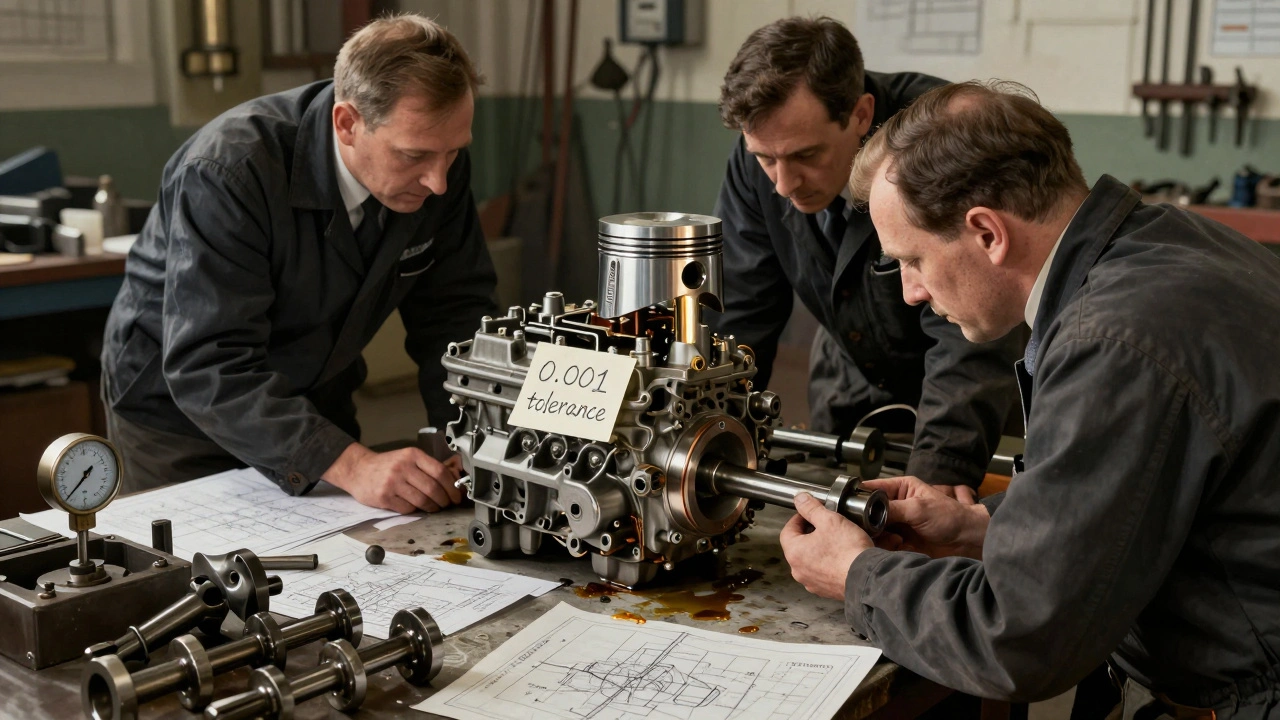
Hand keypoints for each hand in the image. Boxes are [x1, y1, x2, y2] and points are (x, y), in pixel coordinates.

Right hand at [323, 443, 461, 513]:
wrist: (358, 469)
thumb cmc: (387, 465)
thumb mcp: (407, 458)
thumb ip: (427, 467)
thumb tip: (452, 483)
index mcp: (412, 455)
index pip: (440, 472)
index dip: (452, 486)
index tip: (457, 495)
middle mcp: (403, 467)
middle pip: (433, 488)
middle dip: (444, 500)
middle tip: (446, 504)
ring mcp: (392, 482)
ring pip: (422, 500)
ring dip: (432, 507)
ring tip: (434, 507)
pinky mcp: (384, 497)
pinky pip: (408, 508)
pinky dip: (415, 510)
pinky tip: (414, 506)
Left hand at [779, 492, 873, 599]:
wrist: (866, 578)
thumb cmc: (848, 551)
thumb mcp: (829, 520)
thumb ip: (811, 508)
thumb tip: (800, 499)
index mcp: (795, 552)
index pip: (788, 530)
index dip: (799, 518)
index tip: (809, 514)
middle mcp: (799, 570)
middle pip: (798, 546)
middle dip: (809, 534)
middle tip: (824, 526)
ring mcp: (812, 583)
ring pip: (810, 561)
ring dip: (819, 550)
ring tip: (835, 541)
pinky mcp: (826, 590)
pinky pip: (823, 573)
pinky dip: (829, 564)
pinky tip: (841, 558)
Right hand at [862, 476, 989, 558]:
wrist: (966, 541)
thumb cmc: (950, 517)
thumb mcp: (918, 508)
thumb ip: (891, 508)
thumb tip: (868, 511)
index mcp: (899, 489)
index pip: (871, 489)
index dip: (859, 497)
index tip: (849, 506)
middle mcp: (895, 506)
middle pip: (868, 512)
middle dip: (869, 521)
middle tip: (872, 528)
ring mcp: (896, 524)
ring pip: (873, 530)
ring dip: (879, 536)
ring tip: (893, 539)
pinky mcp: (899, 542)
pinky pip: (883, 544)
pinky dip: (886, 547)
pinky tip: (899, 546)